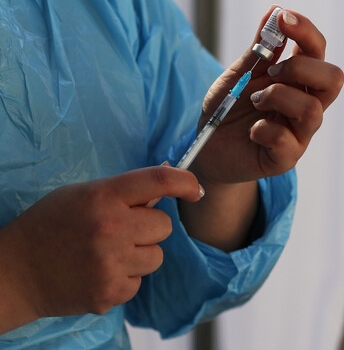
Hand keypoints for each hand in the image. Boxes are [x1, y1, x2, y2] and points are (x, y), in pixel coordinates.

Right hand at [0, 166, 201, 329]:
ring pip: (157, 256)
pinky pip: (139, 281)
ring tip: (107, 253)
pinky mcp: (109, 292)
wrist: (15, 272)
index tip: (195, 189)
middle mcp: (111, 228)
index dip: (185, 182)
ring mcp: (111, 263)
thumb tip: (166, 189)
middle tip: (122, 231)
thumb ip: (124, 192)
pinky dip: (125, 278)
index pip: (159, 181)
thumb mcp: (83, 194)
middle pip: (164, 226)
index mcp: (104, 196)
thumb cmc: (50, 225)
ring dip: (139, 255)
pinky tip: (99, 272)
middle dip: (149, 228)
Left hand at [191, 6, 343, 184]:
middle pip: (334, 79)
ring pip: (313, 110)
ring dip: (278, 97)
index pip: (318, 51)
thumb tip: (276, 9)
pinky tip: (251, 131)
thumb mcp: (240, 74)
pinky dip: (263, 130)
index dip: (307, 31)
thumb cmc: (228, 109)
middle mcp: (306, 104)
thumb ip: (259, 48)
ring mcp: (300, 133)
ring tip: (255, 101)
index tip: (284, 18)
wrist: (209, 148)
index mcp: (298, 80)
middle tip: (271, 72)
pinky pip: (287, 141)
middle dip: (301, 67)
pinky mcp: (286, 158)